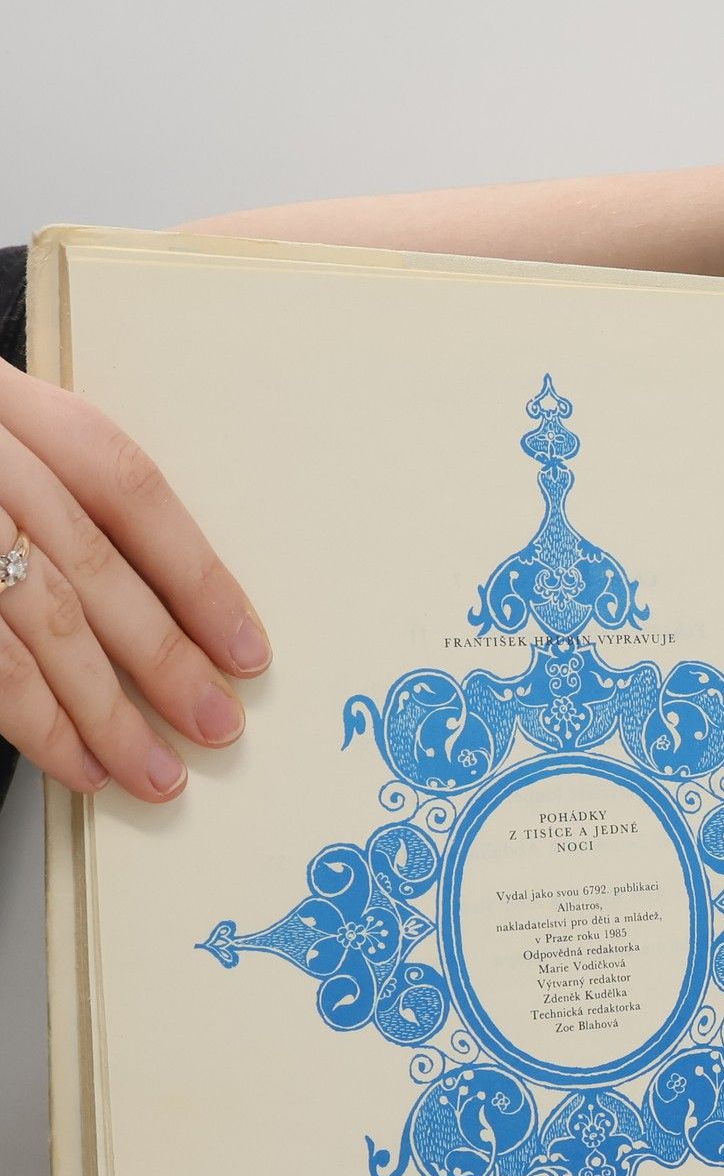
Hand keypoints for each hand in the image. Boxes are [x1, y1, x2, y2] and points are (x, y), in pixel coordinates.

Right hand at [0, 361, 268, 799]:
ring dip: (104, 712)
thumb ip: (53, 491)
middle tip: (216, 725)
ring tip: (156, 772)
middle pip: (87, 565)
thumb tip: (161, 598)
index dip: (197, 575)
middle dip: (163, 658)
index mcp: (4, 402)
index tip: (247, 647)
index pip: (125, 486)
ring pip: (33, 621)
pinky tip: (74, 762)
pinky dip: (31, 723)